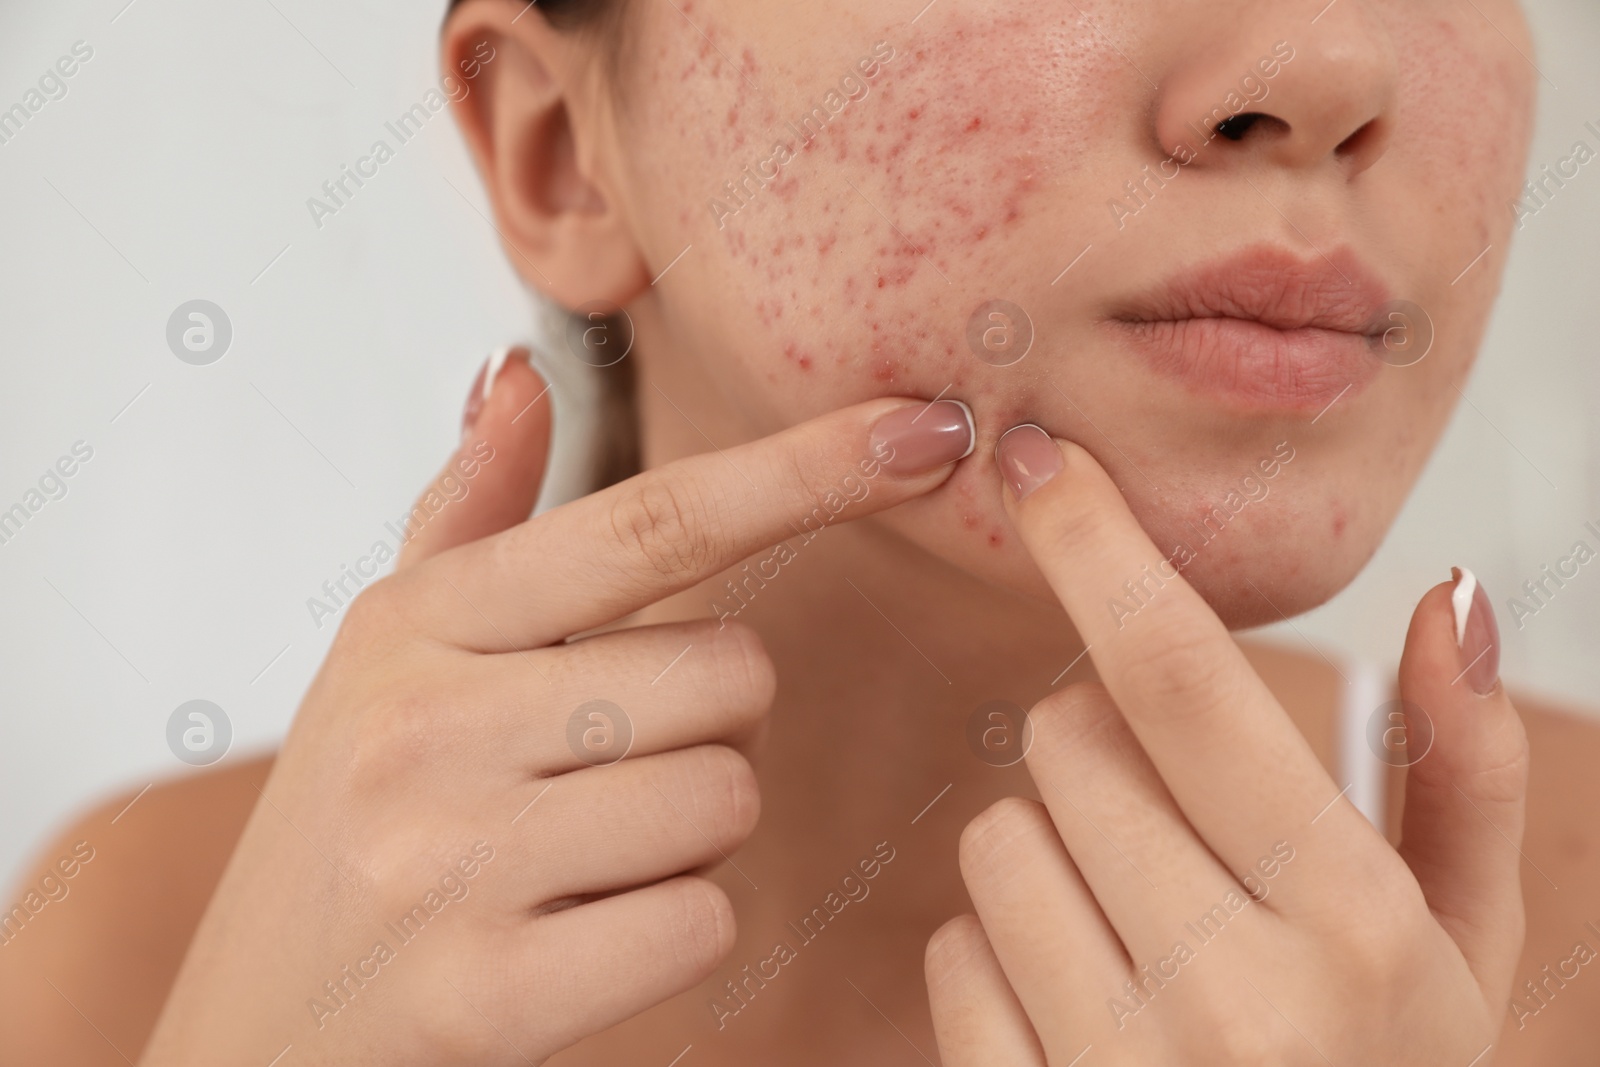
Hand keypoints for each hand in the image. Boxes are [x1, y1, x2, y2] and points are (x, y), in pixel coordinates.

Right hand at [139, 352, 974, 1065]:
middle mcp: (430, 724)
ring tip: (581, 856)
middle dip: (711, 725)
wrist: (249, 1035)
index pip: (650, 522)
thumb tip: (517, 372)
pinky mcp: (486, 991)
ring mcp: (451, 858)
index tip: (924, 429)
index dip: (801, 471)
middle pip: (731, 674)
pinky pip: (700, 918)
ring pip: (727, 795)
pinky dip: (675, 928)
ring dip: (691, 834)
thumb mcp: (380, 655)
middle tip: (606, 769)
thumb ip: (465, 511)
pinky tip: (581, 934)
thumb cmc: (343, 827)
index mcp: (421, 624)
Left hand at [927, 427, 1527, 1064]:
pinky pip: (954, 950)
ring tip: (1139, 927)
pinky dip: (1002, 953)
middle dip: (1100, 744)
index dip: (1099, 547)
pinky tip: (1084, 1002)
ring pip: (998, 837)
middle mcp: (1232, 992)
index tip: (1040, 462)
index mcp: (1351, 921)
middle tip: (1166, 814)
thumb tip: (1450, 601)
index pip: (1179, 679)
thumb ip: (1461, 776)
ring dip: (1051, 849)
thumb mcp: (1469, 952)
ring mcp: (1115, 1062)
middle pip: (1066, 739)